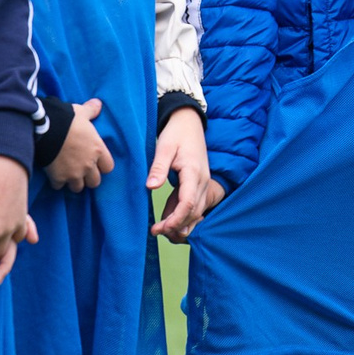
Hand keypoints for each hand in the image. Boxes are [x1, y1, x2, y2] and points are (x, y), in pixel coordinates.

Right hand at [48, 97, 113, 192]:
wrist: (44, 128)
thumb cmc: (66, 119)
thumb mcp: (81, 113)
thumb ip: (91, 110)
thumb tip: (98, 103)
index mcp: (97, 150)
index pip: (108, 167)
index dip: (102, 166)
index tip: (95, 162)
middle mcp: (88, 164)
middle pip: (94, 182)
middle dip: (88, 177)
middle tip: (81, 170)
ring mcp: (74, 173)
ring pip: (78, 188)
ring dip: (74, 182)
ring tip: (68, 174)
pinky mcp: (58, 177)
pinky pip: (59, 186)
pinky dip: (57, 182)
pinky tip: (53, 174)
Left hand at [149, 106, 221, 242]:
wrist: (189, 123)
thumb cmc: (176, 134)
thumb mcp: (164, 147)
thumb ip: (158, 167)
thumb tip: (150, 187)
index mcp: (194, 172)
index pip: (189, 203)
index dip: (176, 219)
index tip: (161, 228)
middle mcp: (202, 181)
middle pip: (194, 211)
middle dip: (177, 225)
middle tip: (155, 231)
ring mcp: (202, 183)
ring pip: (196, 211)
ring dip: (181, 223)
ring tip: (161, 230)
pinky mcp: (198, 184)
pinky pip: (194, 205)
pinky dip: (183, 216)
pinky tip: (169, 221)